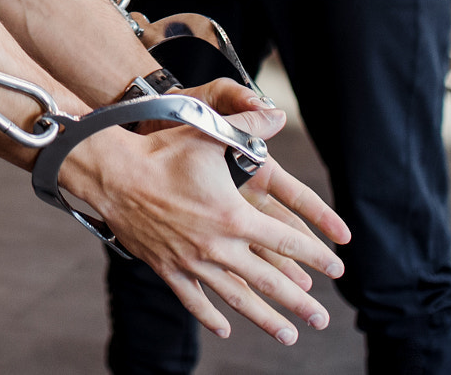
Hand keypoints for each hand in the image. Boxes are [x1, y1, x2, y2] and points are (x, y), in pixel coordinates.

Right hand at [63, 82, 350, 345]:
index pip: (286, 241)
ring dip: (265, 319)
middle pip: (268, 281)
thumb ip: (249, 127)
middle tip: (322, 320)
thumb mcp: (209, 133)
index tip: (336, 270)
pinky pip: (194, 299)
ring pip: (236, 298)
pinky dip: (210, 316)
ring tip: (288, 336)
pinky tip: (226, 328)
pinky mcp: (168, 268)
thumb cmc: (162, 151)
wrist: (113, 175)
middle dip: (299, 302)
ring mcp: (192, 261)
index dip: (315, 256)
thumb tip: (278, 114)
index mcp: (234, 216)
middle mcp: (217, 246)